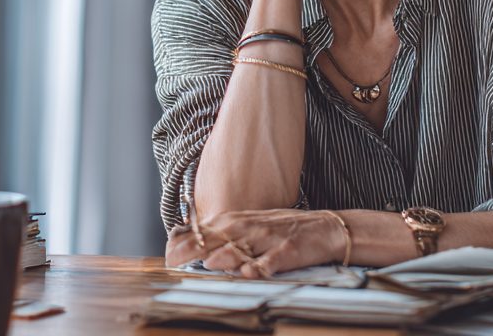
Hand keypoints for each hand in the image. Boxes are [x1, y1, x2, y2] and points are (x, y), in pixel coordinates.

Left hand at [165, 208, 345, 277]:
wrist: (325, 228)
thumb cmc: (284, 229)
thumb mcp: (251, 226)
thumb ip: (225, 235)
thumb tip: (195, 245)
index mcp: (239, 221)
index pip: (205, 229)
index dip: (185, 242)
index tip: (167, 254)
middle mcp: (250, 227)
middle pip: (216, 238)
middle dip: (194, 249)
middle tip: (173, 261)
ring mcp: (268, 239)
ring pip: (241, 247)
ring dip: (224, 255)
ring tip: (208, 263)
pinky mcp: (287, 252)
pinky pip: (271, 261)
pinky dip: (259, 266)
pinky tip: (249, 272)